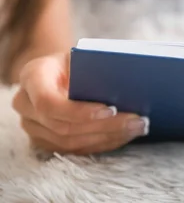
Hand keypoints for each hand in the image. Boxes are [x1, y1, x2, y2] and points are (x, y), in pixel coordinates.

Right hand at [12, 53, 147, 154]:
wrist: (60, 70)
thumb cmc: (76, 60)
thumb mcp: (83, 55)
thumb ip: (96, 66)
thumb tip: (127, 80)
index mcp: (33, 76)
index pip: (50, 103)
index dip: (80, 111)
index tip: (111, 110)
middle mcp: (25, 104)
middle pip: (64, 126)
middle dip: (105, 126)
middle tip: (138, 121)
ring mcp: (32, 126)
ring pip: (70, 142)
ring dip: (108, 137)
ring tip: (137, 128)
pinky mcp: (45, 141)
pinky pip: (74, 150)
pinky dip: (102, 144)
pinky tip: (125, 136)